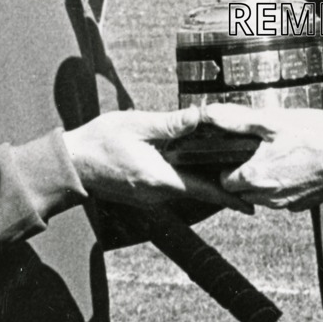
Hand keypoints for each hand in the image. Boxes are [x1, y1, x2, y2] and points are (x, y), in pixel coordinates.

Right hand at [64, 108, 250, 212]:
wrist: (71, 163)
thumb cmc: (100, 142)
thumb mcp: (137, 125)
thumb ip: (171, 123)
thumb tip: (200, 116)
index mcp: (160, 178)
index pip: (204, 191)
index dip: (230, 197)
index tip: (251, 205)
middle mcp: (158, 193)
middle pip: (199, 190)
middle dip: (223, 183)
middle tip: (248, 174)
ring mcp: (151, 196)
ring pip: (186, 187)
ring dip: (205, 178)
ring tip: (228, 165)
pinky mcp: (144, 192)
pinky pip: (173, 185)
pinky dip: (188, 176)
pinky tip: (196, 161)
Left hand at [198, 103, 322, 210]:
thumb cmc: (317, 135)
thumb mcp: (275, 121)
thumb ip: (238, 120)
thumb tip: (207, 114)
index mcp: (253, 178)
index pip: (222, 179)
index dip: (223, 163)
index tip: (231, 148)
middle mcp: (266, 198)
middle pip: (239, 188)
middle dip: (241, 170)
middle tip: (254, 147)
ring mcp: (285, 204)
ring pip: (260, 194)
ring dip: (261, 177)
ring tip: (275, 152)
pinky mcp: (301, 205)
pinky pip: (280, 196)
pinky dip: (281, 182)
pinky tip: (293, 163)